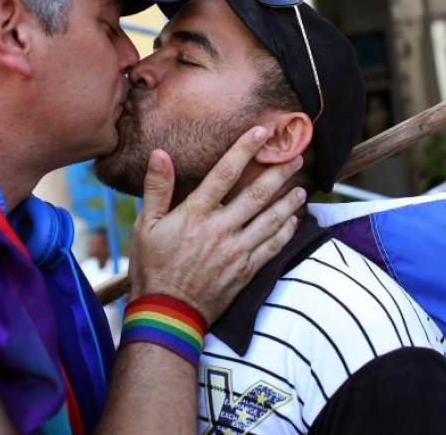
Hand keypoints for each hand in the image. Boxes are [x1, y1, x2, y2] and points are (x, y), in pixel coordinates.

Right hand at [128, 126, 305, 323]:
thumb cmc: (153, 268)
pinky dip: (287, 231)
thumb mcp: (144, 226)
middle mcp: (220, 229)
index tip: (261, 132)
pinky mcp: (246, 270)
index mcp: (195, 214)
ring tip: (301, 187)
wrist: (168, 314)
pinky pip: (273, 247)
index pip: (224, 174)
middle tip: (296, 157)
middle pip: (257, 194)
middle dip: (279, 173)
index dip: (243, 150)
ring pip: (271, 220)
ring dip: (289, 202)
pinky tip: (295, 220)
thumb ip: (157, 188)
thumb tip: (160, 154)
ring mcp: (237, 250)